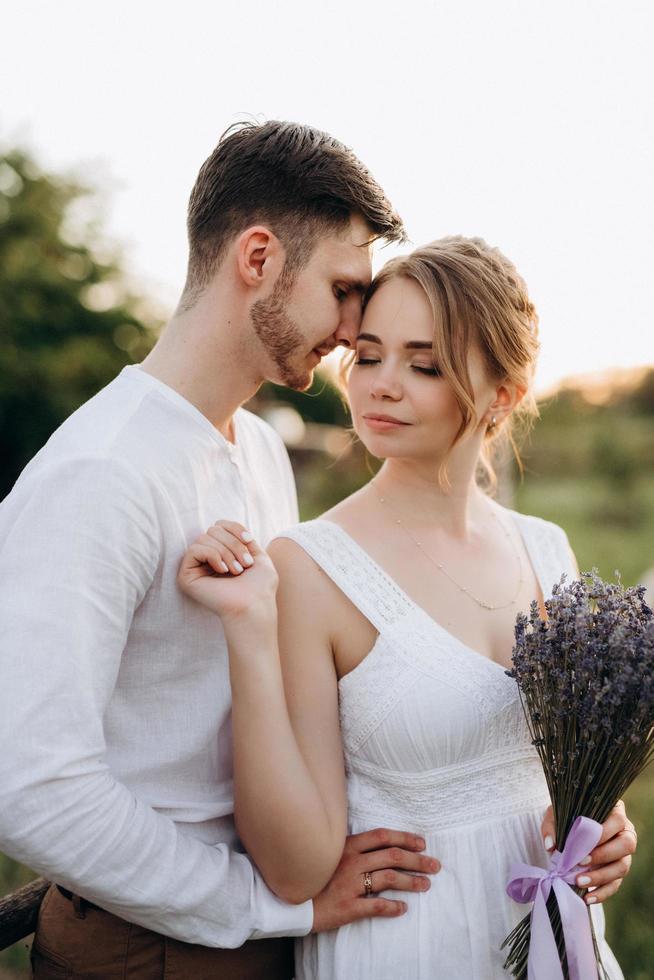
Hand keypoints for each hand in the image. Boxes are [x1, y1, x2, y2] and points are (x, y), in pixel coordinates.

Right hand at [177, 520, 277, 622]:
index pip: (220, 525)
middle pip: (213, 529)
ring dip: (226, 552)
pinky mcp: (186, 575)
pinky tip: (222, 570)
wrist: (254, 605)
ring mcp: (195, 567)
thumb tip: (224, 526)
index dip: (234, 528)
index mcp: (222, 553)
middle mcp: (206, 559)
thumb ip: (242, 539)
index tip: (249, 540)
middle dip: (233, 544)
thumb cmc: (259, 586)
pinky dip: (212, 556)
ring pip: (204, 538)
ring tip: (236, 571)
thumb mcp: (258, 555)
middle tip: (245, 564)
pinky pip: (194, 550)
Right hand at [311, 828, 440, 931]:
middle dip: (418, 860)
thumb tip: (381, 846)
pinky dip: (393, 907)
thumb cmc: (313, 875)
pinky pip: (376, 906)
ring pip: (389, 878)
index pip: (383, 836)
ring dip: (411, 882)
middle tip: (435, 865)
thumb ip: (353, 848)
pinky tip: (404, 909)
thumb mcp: (331, 853)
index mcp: (348, 846)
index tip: (422, 843)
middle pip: (393, 856)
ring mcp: (350, 884)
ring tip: (426, 885)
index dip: (405, 838)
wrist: (291, 902)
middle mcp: (352, 861)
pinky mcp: (348, 907)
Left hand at [541, 800, 636, 903]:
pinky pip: (615, 885)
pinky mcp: (618, 871)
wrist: (569, 828)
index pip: (617, 820)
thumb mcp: (557, 814)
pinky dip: (602, 893)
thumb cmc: (567, 817)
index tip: (582, 844)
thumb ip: (551, 826)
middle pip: (626, 845)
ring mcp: (623, 853)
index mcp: (614, 812)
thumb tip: (550, 846)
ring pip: (622, 867)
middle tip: (580, 862)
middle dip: (603, 855)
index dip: (603, 833)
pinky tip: (587, 898)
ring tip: (578, 881)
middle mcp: (624, 832)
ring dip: (600, 877)